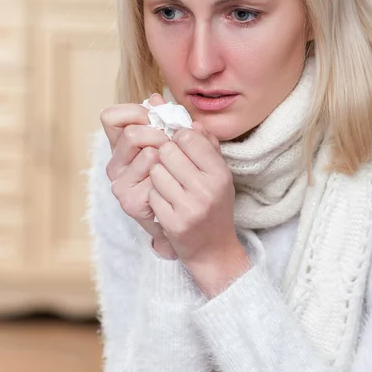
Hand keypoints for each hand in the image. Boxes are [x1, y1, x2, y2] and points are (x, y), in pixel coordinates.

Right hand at [100, 94, 176, 257]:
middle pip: (132, 132)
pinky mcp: (130, 202)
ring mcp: (120, 184)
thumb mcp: (180, 147)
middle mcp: (115, 164)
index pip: (110, 116)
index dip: (134, 111)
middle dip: (161, 134)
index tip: (156, 118)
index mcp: (122, 146)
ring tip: (180, 170)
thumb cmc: (184, 181)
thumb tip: (156, 97)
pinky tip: (177, 188)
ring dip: (171, 158)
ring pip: (148, 153)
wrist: (189, 226)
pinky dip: (173, 179)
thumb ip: (169, 122)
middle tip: (175, 144)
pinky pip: (157, 177)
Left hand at [148, 121, 248, 287]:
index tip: (179, 147)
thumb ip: (206, 146)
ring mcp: (189, 207)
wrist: (213, 249)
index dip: (178, 138)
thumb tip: (191, 122)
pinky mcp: (173, 223)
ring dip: (158, 175)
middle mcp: (206, 189)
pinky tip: (165, 201)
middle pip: (167, 151)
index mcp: (220, 173)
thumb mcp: (218, 174)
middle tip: (171, 166)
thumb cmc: (214, 204)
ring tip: (168, 184)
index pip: (188, 137)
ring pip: (156, 171)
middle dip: (165, 156)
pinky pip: (151, 194)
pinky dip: (154, 195)